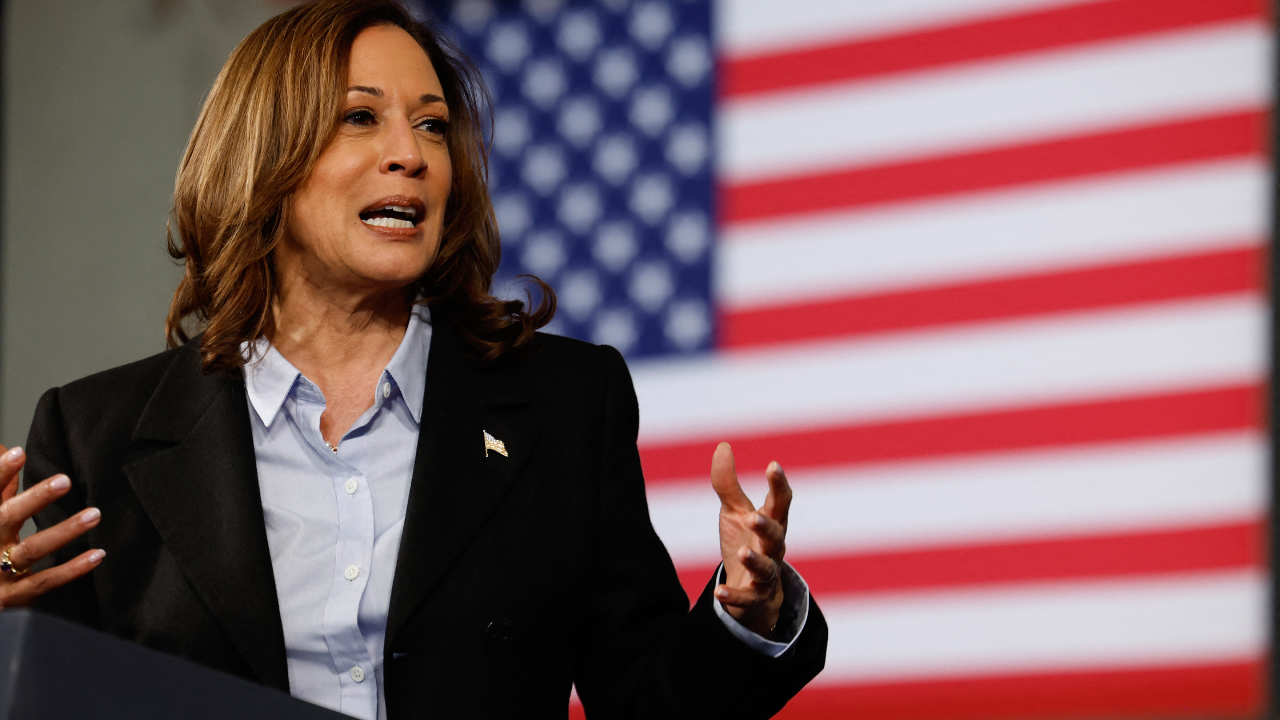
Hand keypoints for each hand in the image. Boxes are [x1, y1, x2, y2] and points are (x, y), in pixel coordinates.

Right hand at [0, 445, 103, 609]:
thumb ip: (0, 490)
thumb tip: (7, 450)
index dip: (0, 473)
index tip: (18, 452)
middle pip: (7, 518)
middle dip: (35, 499)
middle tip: (64, 480)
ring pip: (32, 550)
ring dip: (64, 531)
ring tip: (94, 514)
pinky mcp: (15, 596)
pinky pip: (46, 581)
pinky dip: (73, 569)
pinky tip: (97, 554)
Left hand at [710, 442, 790, 637]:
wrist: (752, 590)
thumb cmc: (746, 542)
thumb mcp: (734, 512)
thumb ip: (728, 483)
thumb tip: (723, 445)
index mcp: (772, 523)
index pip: (780, 502)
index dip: (778, 485)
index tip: (773, 465)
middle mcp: (773, 548)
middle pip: (776, 536)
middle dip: (767, 527)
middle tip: (754, 517)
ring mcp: (766, 574)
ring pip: (766, 568)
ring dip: (756, 561)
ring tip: (743, 553)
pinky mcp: (753, 597)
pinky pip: (746, 597)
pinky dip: (734, 595)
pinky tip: (719, 592)